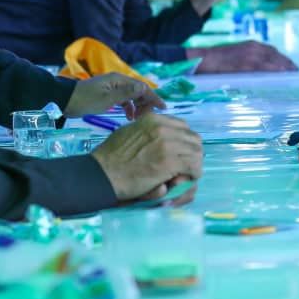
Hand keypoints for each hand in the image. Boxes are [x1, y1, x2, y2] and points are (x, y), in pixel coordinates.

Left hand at [64, 73, 165, 119]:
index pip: (142, 87)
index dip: (153, 97)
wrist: (65, 101)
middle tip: (147, 118)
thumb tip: (145, 86)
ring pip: (132, 96)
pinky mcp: (108, 95)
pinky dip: (129, 107)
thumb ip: (126, 93)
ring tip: (138, 120)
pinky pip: (124, 100)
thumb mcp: (107, 99)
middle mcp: (118, 82)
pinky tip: (129, 117)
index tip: (163, 109)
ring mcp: (113, 88)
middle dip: (146, 103)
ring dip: (138, 106)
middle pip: (139, 91)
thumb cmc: (86, 100)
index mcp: (119, 80)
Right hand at [90, 113, 204, 201]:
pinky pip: (193, 166)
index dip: (184, 141)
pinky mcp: (170, 162)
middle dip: (192, 152)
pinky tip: (185, 179)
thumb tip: (161, 134)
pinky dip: (193, 173)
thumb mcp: (129, 132)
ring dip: (193, 164)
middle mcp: (163, 128)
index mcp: (154, 119)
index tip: (181, 152)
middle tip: (187, 165)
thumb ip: (146, 131)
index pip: (183, 126)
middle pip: (193, 138)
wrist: (102, 173)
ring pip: (196, 152)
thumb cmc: (111, 156)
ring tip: (186, 174)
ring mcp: (168, 144)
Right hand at [192, 41, 298, 73]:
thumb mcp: (236, 57)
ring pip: (274, 62)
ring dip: (285, 69)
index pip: (273, 52)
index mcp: (251, 45)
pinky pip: (265, 68)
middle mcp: (254, 48)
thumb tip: (260, 73)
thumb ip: (248, 62)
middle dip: (288, 65)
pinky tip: (282, 78)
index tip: (291, 67)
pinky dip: (275, 72)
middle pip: (277, 56)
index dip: (284, 60)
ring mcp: (251, 56)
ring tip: (293, 78)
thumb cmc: (216, 62)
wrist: (202, 60)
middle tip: (296, 74)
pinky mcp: (247, 64)